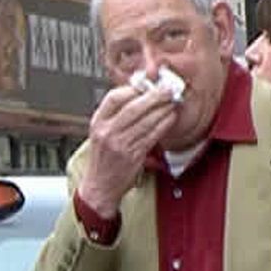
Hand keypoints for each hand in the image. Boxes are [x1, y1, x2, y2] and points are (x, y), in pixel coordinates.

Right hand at [78, 85, 177, 216]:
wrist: (100, 186)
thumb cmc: (103, 158)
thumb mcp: (100, 133)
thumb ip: (115, 115)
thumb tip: (138, 94)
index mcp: (97, 123)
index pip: (113, 98)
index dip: (133, 89)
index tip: (147, 84)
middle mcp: (107, 132)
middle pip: (133, 107)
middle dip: (154, 96)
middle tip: (168, 88)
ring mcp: (120, 144)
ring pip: (146, 120)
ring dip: (163, 109)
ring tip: (173, 101)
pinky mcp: (133, 156)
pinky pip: (152, 135)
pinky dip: (164, 124)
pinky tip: (171, 118)